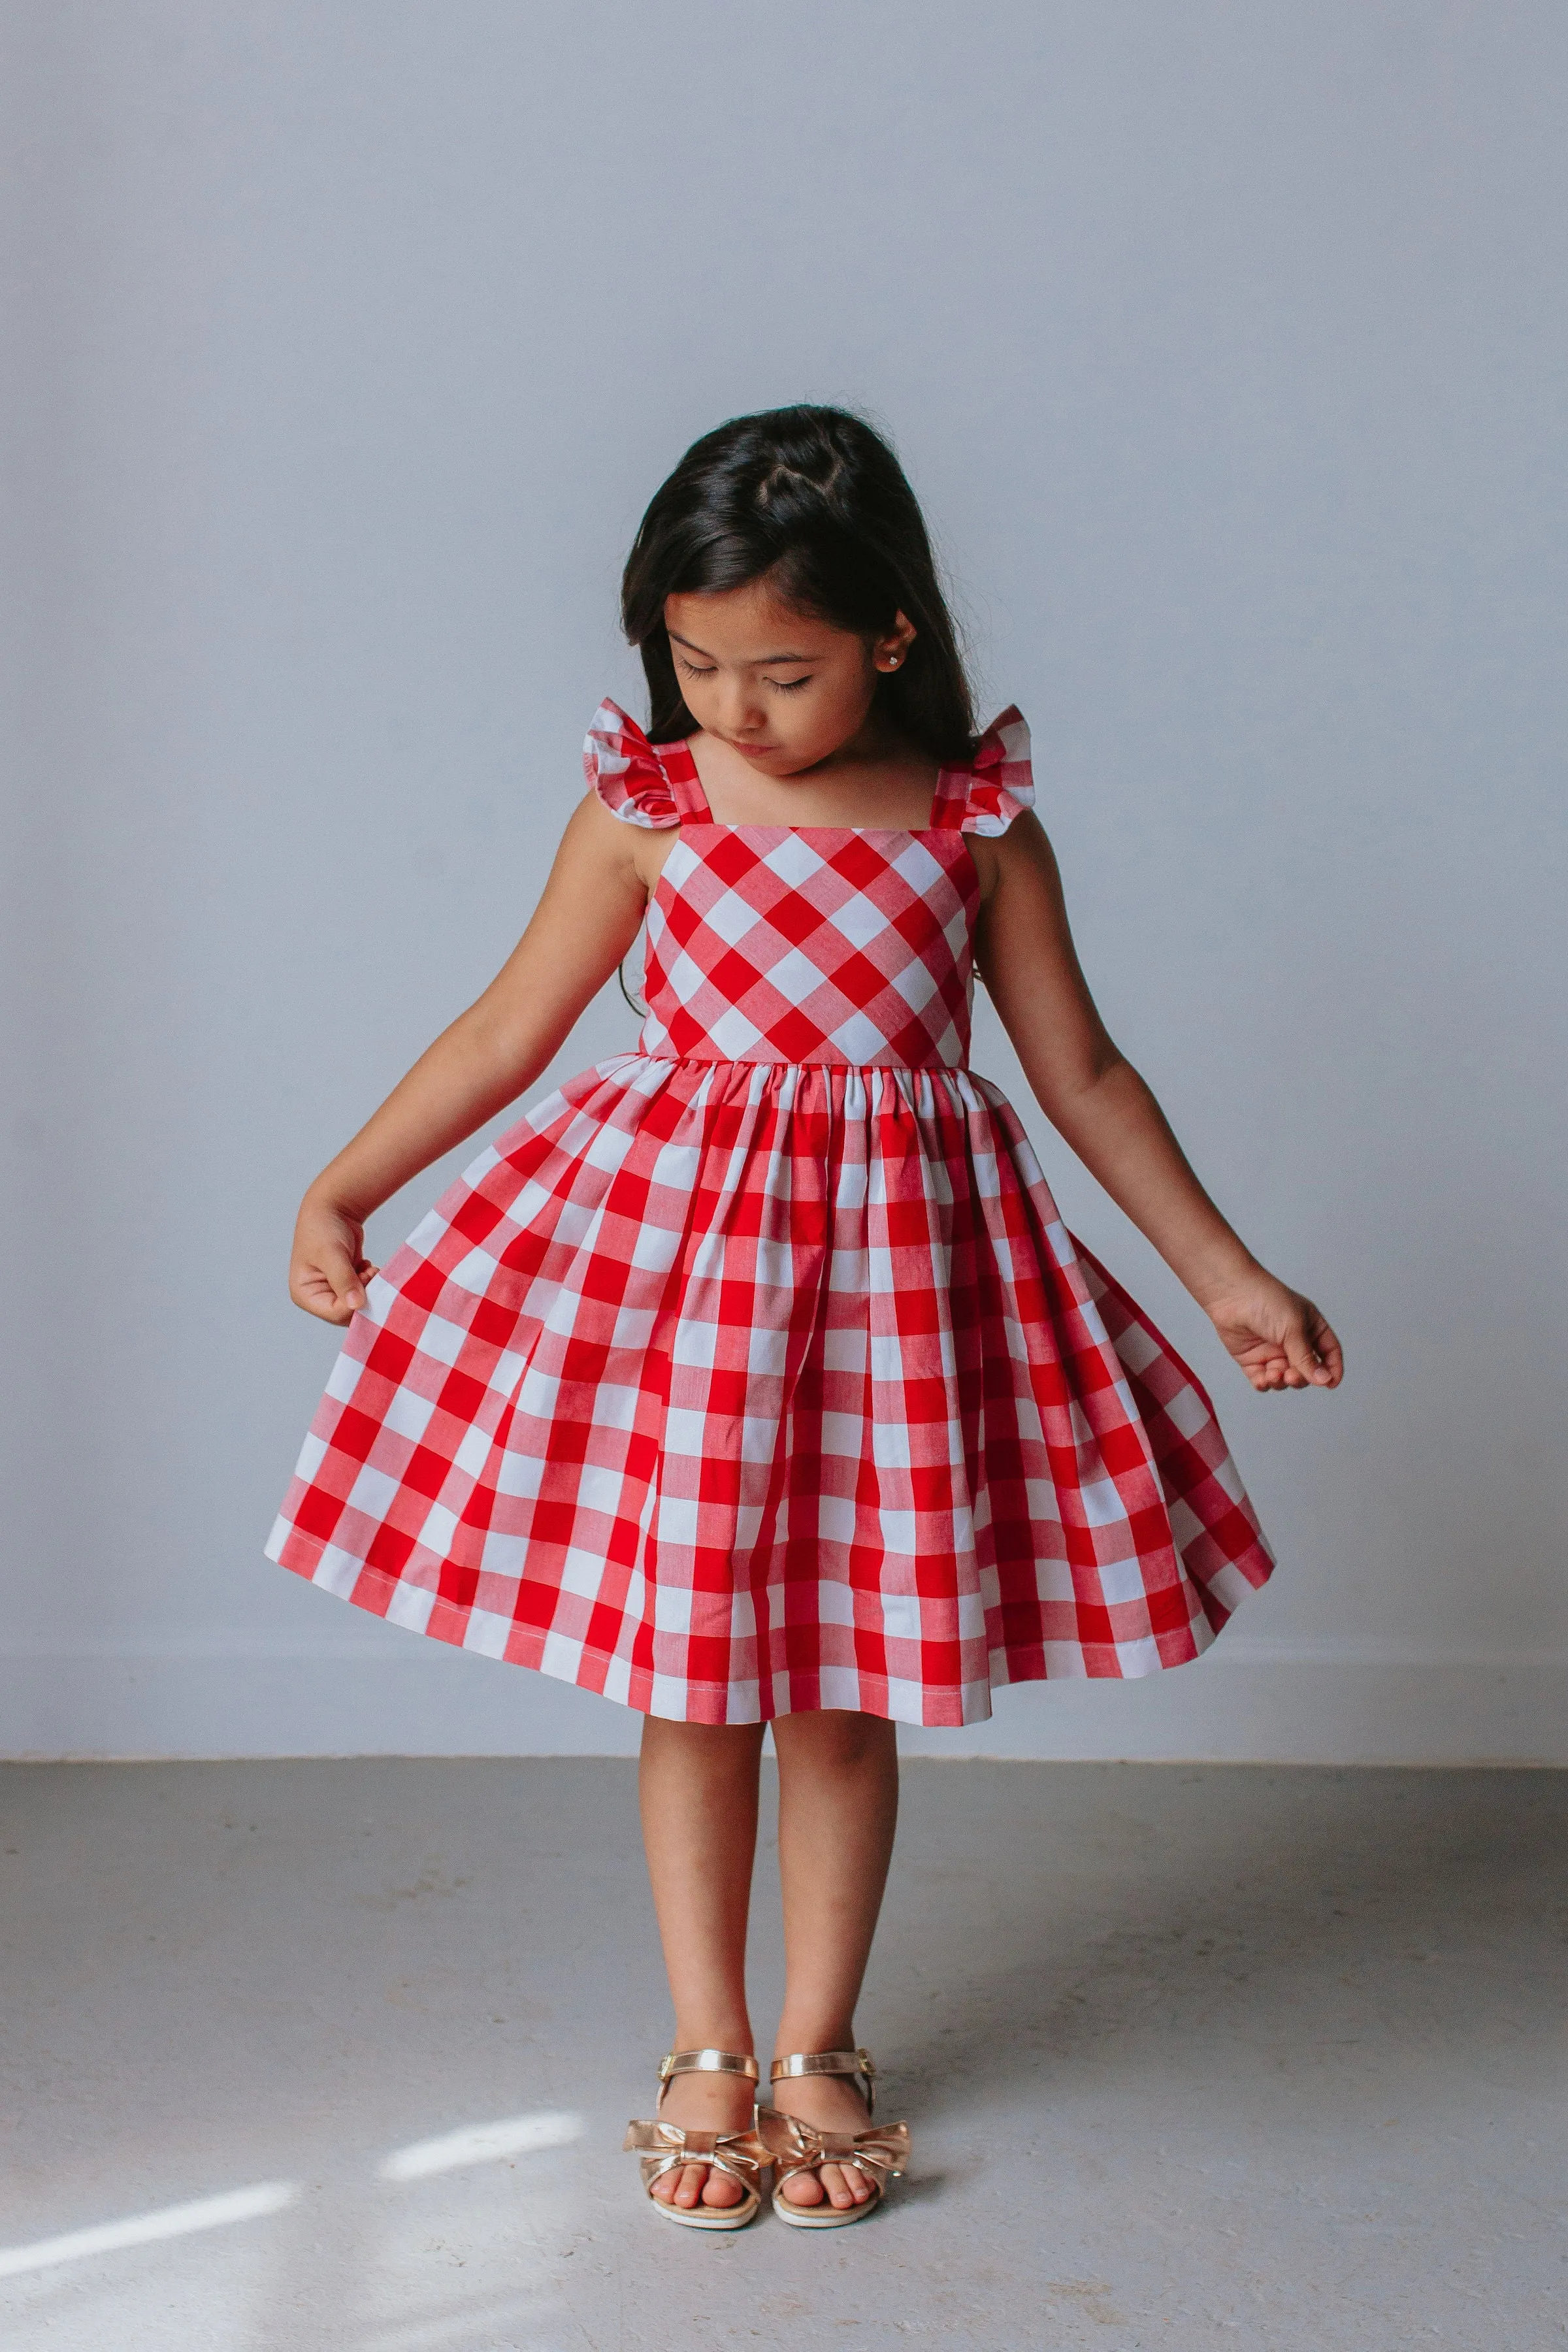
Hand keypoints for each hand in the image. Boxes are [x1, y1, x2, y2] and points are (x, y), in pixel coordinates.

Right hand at [289, 1193, 379, 1324]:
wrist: (332, 1209)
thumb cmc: (323, 1228)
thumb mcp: (332, 1254)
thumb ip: (344, 1280)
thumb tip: (356, 1305)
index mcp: (304, 1295)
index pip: (334, 1313)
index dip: (355, 1303)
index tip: (365, 1278)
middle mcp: (317, 1297)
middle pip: (347, 1313)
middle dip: (364, 1296)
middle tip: (370, 1273)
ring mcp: (332, 1292)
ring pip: (358, 1305)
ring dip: (369, 1289)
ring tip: (368, 1268)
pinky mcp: (346, 1284)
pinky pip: (363, 1294)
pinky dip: (370, 1283)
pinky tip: (367, 1267)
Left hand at [1205, 1272, 1342, 1393]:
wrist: (1231, 1295)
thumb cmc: (1266, 1301)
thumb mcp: (1293, 1328)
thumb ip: (1306, 1357)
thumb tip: (1324, 1380)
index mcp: (1311, 1328)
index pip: (1329, 1353)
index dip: (1332, 1369)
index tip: (1331, 1384)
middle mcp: (1293, 1342)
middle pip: (1306, 1371)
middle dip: (1301, 1378)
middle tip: (1292, 1376)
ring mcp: (1273, 1352)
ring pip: (1285, 1379)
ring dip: (1282, 1382)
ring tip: (1274, 1374)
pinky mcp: (1253, 1359)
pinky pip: (1263, 1380)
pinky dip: (1264, 1384)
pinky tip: (1263, 1380)